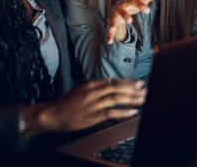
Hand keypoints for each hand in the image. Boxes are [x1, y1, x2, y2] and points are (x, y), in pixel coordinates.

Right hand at [21, 79, 145, 136]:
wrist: (52, 113)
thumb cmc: (66, 103)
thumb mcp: (81, 90)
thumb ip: (96, 87)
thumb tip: (111, 84)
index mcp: (91, 84)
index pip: (113, 81)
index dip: (127, 82)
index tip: (138, 83)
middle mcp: (93, 91)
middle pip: (117, 87)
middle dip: (132, 88)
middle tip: (144, 89)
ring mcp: (93, 103)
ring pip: (116, 98)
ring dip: (131, 99)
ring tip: (142, 99)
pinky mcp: (92, 115)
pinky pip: (111, 112)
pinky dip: (123, 112)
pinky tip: (132, 112)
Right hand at [107, 0, 159, 44]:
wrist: (116, 7)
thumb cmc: (130, 5)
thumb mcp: (138, 2)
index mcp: (128, 3)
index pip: (135, 4)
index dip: (141, 6)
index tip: (148, 10)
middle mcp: (120, 9)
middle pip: (122, 12)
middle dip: (125, 16)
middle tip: (130, 21)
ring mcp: (115, 16)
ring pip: (114, 20)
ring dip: (113, 24)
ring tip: (112, 28)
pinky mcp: (111, 23)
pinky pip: (110, 30)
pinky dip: (109, 36)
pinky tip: (109, 42)